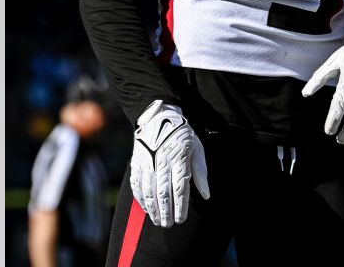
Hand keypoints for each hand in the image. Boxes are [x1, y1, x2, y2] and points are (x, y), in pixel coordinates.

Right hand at [130, 100, 209, 227]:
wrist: (158, 117)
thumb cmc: (182, 135)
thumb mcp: (197, 149)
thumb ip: (200, 173)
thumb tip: (206, 195)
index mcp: (179, 158)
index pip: (179, 188)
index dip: (180, 206)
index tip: (181, 220)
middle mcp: (162, 161)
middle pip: (163, 192)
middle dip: (165, 211)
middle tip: (168, 225)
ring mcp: (147, 162)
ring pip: (148, 190)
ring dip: (152, 208)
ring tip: (157, 220)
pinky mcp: (137, 162)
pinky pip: (137, 183)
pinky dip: (141, 197)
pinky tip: (145, 207)